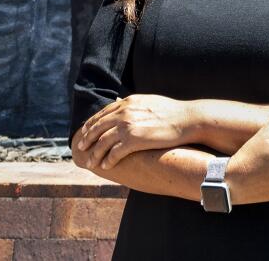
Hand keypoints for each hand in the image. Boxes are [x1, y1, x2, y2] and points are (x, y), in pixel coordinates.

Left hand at [74, 94, 196, 169]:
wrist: (187, 119)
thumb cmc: (172, 112)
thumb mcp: (149, 101)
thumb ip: (133, 104)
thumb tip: (123, 103)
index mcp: (127, 103)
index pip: (102, 113)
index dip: (91, 124)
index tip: (85, 132)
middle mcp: (125, 112)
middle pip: (98, 127)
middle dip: (87, 139)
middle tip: (81, 148)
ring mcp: (129, 126)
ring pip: (103, 142)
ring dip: (95, 154)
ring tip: (91, 162)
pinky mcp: (135, 140)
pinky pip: (115, 152)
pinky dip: (108, 160)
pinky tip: (106, 166)